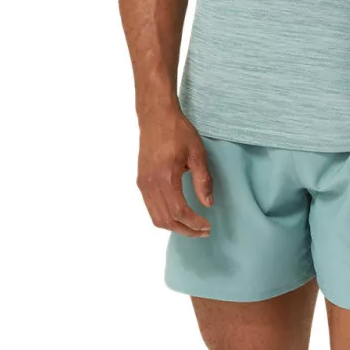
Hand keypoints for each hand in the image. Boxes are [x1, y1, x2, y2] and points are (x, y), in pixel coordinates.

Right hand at [137, 107, 213, 236]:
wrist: (156, 117)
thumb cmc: (179, 131)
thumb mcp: (197, 153)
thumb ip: (203, 180)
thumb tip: (208, 204)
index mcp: (166, 177)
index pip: (179, 212)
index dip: (194, 223)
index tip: (207, 226)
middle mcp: (151, 185)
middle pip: (166, 220)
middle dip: (186, 230)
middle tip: (202, 232)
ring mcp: (143, 184)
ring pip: (156, 218)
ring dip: (174, 227)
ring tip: (192, 227)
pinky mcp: (141, 182)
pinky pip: (150, 208)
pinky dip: (164, 218)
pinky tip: (177, 216)